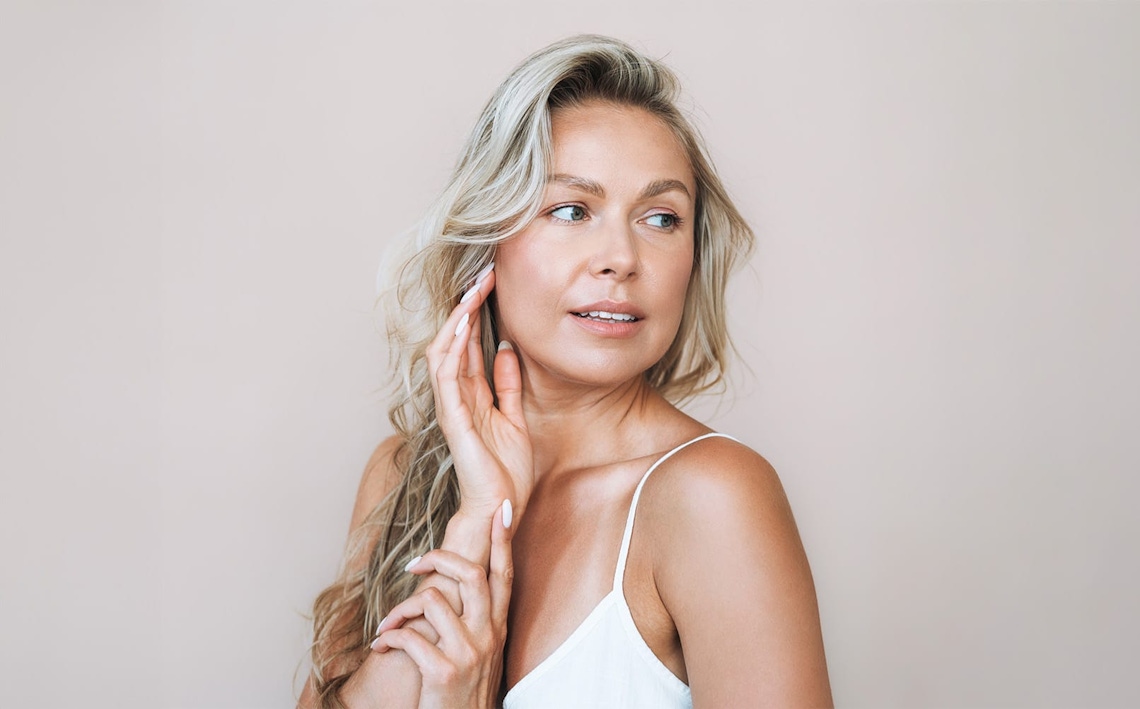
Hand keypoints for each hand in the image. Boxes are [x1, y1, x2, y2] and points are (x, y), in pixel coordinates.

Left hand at [371, 500, 514, 708]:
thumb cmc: (462, 690)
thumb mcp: (479, 651)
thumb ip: (472, 619)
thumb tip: (449, 586)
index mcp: (497, 627)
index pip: (504, 573)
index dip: (503, 540)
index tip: (502, 508)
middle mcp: (488, 635)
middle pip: (471, 574)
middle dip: (440, 558)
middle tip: (416, 564)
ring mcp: (468, 653)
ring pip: (433, 600)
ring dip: (400, 609)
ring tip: (387, 625)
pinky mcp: (443, 671)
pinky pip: (408, 637)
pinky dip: (388, 639)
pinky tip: (381, 647)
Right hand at [425, 263, 533, 519]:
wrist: (501, 506)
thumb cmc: (506, 470)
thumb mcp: (515, 416)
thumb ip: (508, 385)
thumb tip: (509, 350)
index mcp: (472, 395)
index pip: (468, 345)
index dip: (477, 314)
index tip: (491, 284)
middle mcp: (457, 397)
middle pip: (454, 341)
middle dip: (466, 307)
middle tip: (482, 275)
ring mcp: (452, 407)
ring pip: (444, 353)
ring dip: (457, 321)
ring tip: (471, 293)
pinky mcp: (454, 419)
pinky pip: (446, 378)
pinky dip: (452, 350)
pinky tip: (461, 327)